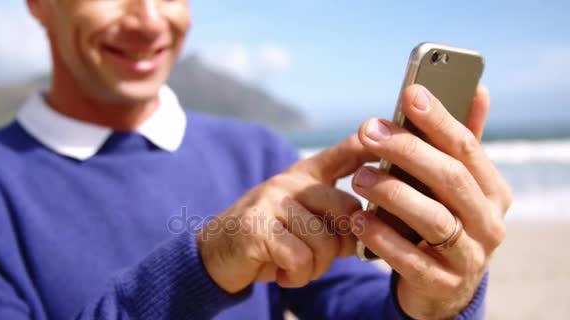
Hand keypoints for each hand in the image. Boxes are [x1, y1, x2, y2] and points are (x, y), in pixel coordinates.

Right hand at [197, 134, 375, 292]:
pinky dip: (296, 276)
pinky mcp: (257, 226)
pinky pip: (300, 258)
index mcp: (305, 176)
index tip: (389, 136)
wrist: (218, 254)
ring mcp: (272, 201)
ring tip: (295, 266)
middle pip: (347, 210)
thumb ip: (334, 216)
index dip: (371, 146)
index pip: (345, 153)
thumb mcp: (303, 221)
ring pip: (325, 241)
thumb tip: (373, 225)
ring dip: (315, 267)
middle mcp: (290, 181)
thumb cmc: (271, 240)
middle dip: (342, 245)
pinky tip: (281, 272)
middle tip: (317, 257)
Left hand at [351, 84, 511, 318]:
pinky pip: (409, 259)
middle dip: (406, 150)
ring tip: (358, 177)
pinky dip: (381, 237)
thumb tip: (479, 88)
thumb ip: (461, 142)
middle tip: (367, 131)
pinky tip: (357, 220)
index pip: (466, 148)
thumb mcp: (454, 184)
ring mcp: (469, 257)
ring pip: (432, 218)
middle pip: (449, 178)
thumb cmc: (443, 219)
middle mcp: (489, 223)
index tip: (409, 93)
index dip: (438, 119)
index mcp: (493, 191)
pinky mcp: (442, 283)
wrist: (441, 286)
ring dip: (391, 193)